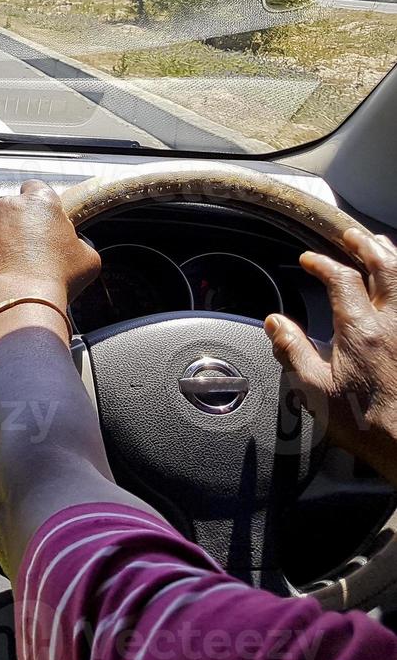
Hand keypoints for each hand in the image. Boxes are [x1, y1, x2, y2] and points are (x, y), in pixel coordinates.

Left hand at [0, 180, 100, 309]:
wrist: (23, 298)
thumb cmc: (58, 277)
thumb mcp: (87, 257)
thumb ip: (78, 241)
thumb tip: (75, 245)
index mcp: (40, 201)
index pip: (36, 188)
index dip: (38, 204)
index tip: (41, 218)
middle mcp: (9, 204)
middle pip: (13, 208)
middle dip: (19, 223)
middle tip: (30, 248)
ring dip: (1, 238)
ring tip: (13, 263)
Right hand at [265, 228, 396, 483]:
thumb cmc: (368, 424)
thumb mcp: (315, 392)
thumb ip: (294, 351)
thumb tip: (276, 322)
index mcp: (361, 331)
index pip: (342, 279)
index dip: (323, 264)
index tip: (309, 261)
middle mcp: (395, 323)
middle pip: (384, 267)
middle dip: (365, 245)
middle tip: (351, 235)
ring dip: (391, 256)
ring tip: (380, 245)